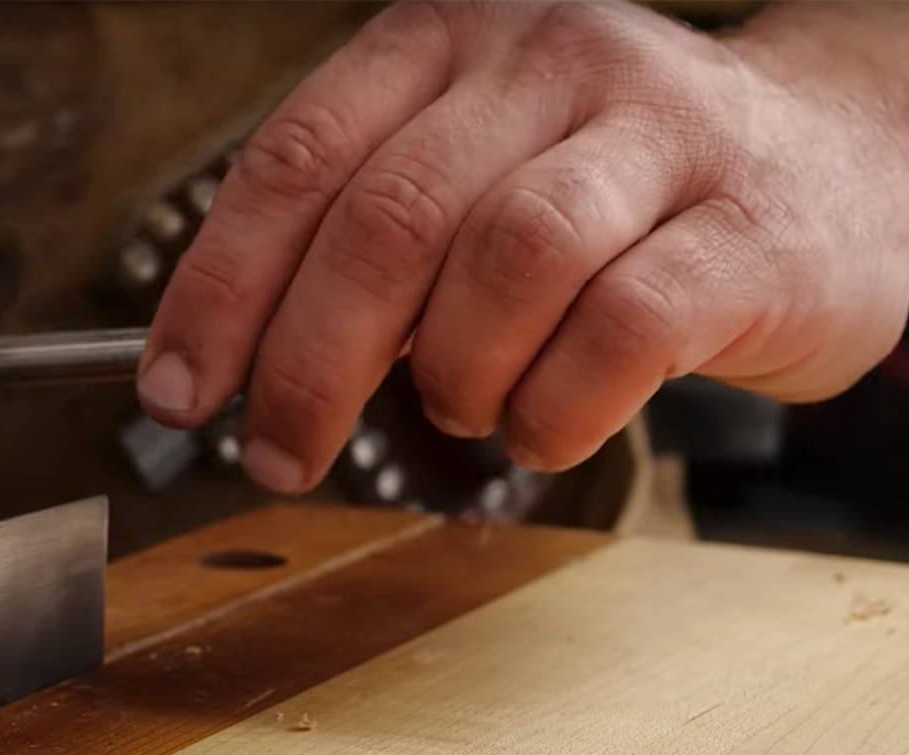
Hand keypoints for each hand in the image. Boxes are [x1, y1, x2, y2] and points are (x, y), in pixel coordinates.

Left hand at [138, 1, 908, 492]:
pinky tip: (541, 424)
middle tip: (280, 453)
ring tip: (460, 403)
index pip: (294, 160)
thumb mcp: (464, 170)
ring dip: (451, 374)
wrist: (836, 161)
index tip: (178, 390)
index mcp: (447, 38)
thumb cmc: (609, 192)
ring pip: (504, 265)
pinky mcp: (745, 227)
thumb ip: (354, 239)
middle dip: (306, 366)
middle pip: (386, 222)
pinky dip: (551, 409)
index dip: (218, 290)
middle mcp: (548, 60)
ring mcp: (658, 133)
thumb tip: (227, 362)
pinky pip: (616, 335)